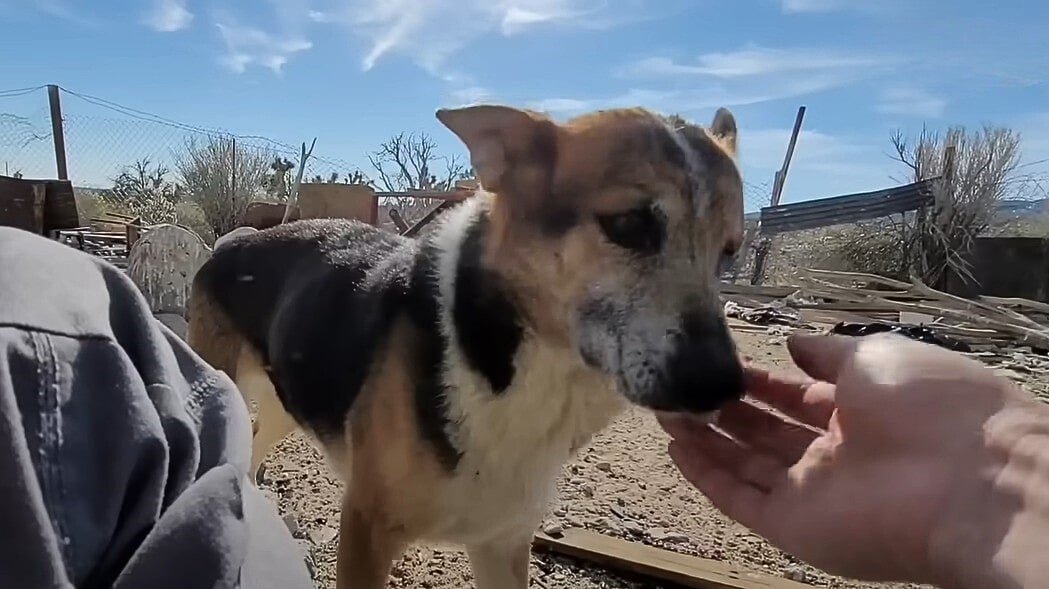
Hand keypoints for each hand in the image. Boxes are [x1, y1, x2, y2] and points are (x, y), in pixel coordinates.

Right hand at [660, 332, 1046, 586]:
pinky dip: (707, 477)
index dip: (757, 382)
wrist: (970, 481)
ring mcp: (812, 493)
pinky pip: (740, 500)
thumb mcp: (875, 357)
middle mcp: (833, 454)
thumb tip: (790, 343)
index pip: (795, 398)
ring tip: (663, 410)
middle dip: (722, 410)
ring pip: (745, 465)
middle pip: (765, 432)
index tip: (719, 364)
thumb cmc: (930, 405)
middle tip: (680, 387)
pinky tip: (676, 448)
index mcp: (860, 413)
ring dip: (704, 440)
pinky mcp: (794, 528)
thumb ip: (827, 354)